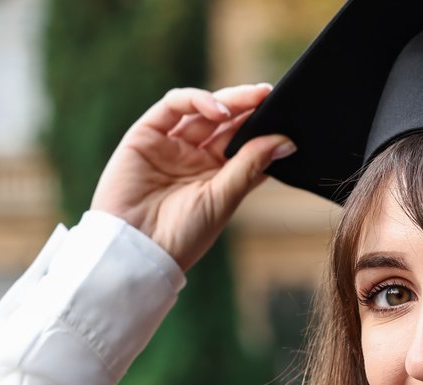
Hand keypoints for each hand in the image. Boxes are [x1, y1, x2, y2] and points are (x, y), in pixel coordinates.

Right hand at [90, 83, 293, 271]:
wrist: (135, 250)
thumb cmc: (180, 235)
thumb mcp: (223, 200)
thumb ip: (251, 166)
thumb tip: (286, 141)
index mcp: (214, 177)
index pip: (243, 144)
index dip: (262, 129)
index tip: (286, 117)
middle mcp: (193, 158)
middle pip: (225, 123)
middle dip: (248, 107)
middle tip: (268, 96)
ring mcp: (170, 145)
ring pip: (202, 110)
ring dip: (228, 101)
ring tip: (251, 99)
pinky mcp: (146, 134)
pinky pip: (173, 106)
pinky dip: (197, 100)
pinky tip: (219, 110)